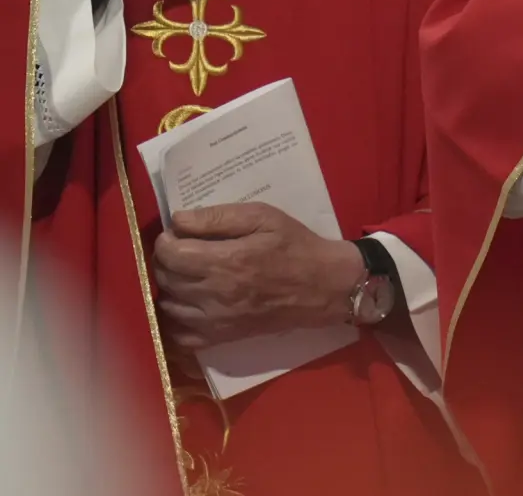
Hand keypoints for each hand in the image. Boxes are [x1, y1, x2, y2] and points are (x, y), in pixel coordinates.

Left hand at [151, 203, 365, 348]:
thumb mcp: (264, 217)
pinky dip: (176, 321)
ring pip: (168, 306)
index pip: (169, 254)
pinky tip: (189, 305)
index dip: (167, 240)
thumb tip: (178, 221)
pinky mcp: (222, 337)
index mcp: (225, 261)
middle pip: (165, 279)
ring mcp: (217, 320)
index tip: (179, 234)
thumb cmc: (295, 246)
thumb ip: (218, 216)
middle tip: (184, 251)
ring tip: (188, 276)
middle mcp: (215, 293)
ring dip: (171, 289)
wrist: (325, 286)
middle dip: (167, 262)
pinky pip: (181, 336)